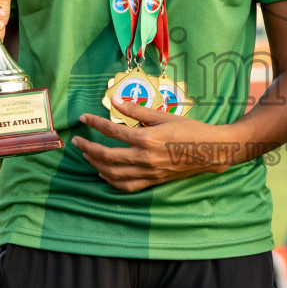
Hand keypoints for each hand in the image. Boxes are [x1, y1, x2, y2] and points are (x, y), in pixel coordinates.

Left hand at [74, 99, 234, 191]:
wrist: (210, 151)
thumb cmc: (190, 130)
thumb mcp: (163, 116)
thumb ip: (136, 111)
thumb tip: (115, 101)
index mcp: (146, 138)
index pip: (112, 131)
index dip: (95, 123)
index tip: (83, 118)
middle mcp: (144, 158)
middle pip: (106, 155)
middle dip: (87, 148)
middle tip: (76, 141)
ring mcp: (147, 172)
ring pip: (112, 173)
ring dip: (95, 164)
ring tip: (87, 155)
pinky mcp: (152, 181)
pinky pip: (126, 185)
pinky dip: (111, 180)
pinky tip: (103, 173)